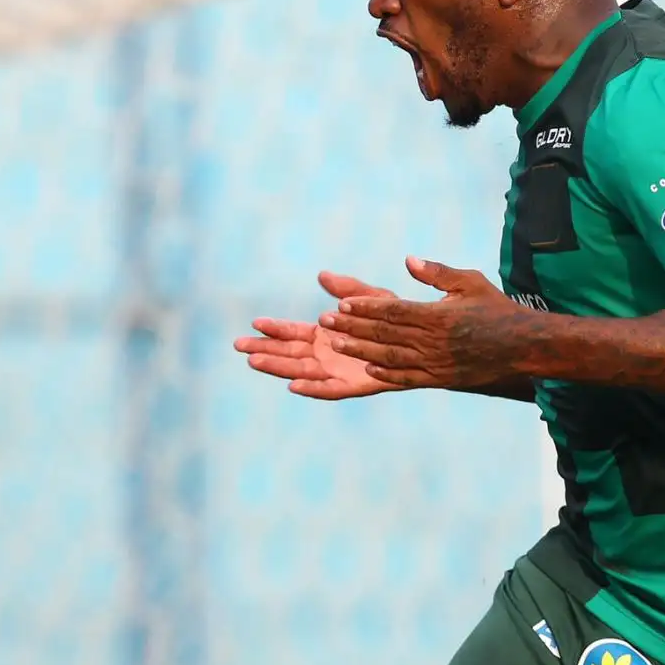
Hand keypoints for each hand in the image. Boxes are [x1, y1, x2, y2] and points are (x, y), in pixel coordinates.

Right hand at [235, 271, 398, 398]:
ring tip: (253, 361)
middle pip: (289, 353)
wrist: (426, 342)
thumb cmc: (400, 320)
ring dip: (278, 366)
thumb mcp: (373, 299)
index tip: (254, 322)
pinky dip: (312, 388)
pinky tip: (293, 386)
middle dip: (264, 349)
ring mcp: (339, 371)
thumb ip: (349, 289)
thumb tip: (321, 275)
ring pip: (302, 371)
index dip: (274, 328)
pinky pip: (330, 389)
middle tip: (238, 345)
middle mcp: (329, 355)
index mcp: (328, 335)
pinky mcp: (356, 385)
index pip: (294, 332)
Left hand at [322, 256, 528, 389]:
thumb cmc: (497, 309)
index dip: (365, 308)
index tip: (341, 304)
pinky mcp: (442, 378)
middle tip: (325, 322)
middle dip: (352, 328)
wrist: (524, 347)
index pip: (393, 311)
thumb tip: (409, 260)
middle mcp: (434, 341)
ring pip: (391, 357)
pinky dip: (387, 374)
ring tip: (336, 344)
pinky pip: (409, 378)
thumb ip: (437, 273)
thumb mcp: (469, 282)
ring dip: (361, 350)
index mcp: (438, 315)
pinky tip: (368, 368)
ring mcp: (437, 363)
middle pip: (385, 334)